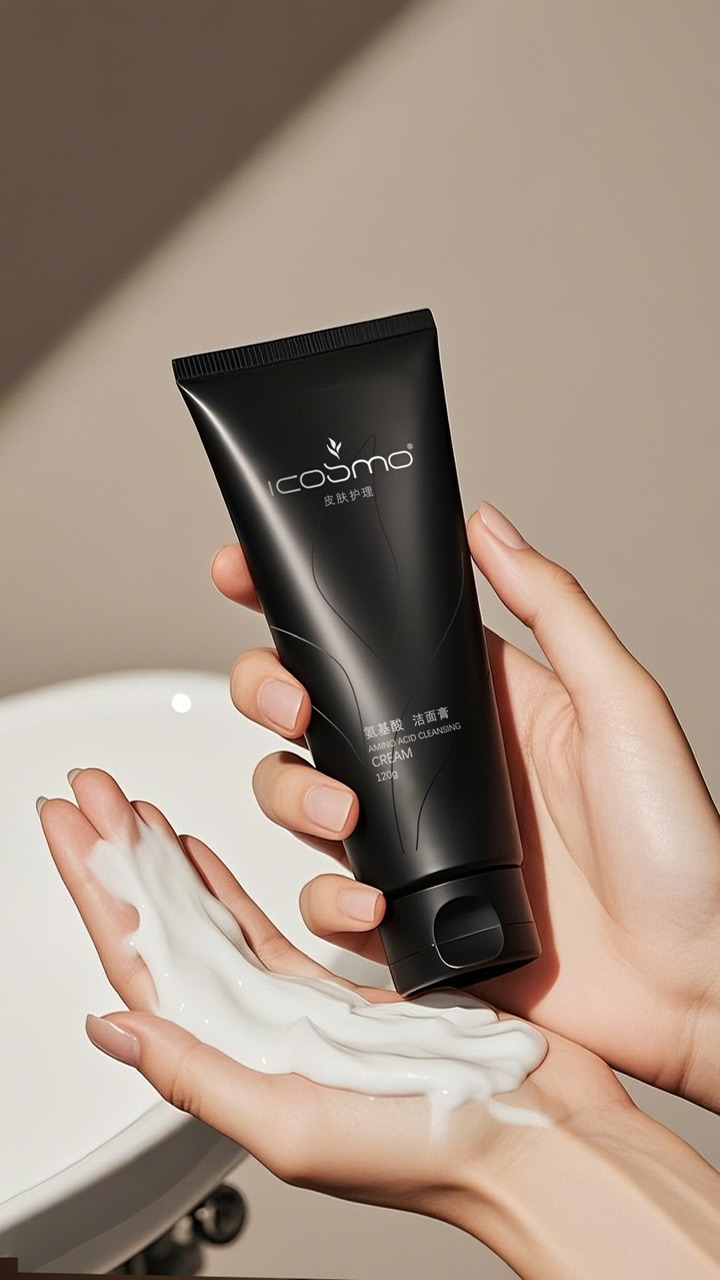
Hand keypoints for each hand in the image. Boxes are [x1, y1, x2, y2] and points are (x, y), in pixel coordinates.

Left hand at [38, 770, 719, 1279]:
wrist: (541, 1143)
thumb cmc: (434, 1151)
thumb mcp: (298, 1122)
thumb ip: (202, 1073)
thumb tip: (109, 1028)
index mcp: (236, 1060)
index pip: (141, 961)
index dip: (100, 889)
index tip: (69, 824)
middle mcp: (257, 1031)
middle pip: (165, 928)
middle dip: (121, 857)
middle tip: (89, 791)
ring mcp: (302, 1006)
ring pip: (211, 919)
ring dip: (167, 863)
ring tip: (132, 812)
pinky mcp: (352, 985)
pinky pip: (271, 924)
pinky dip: (232, 884)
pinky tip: (207, 855)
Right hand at [212, 501, 719, 1108]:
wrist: (687, 985)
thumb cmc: (677, 849)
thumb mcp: (622, 703)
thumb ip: (554, 608)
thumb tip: (487, 525)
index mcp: (478, 703)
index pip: (372, 634)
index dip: (298, 604)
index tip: (240, 575)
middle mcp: (435, 765)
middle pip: (310, 709)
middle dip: (269, 694)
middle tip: (291, 703)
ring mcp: (415, 841)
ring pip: (299, 797)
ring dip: (291, 795)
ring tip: (343, 816)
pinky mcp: (407, 916)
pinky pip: (328, 899)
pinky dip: (327, 899)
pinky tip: (369, 899)